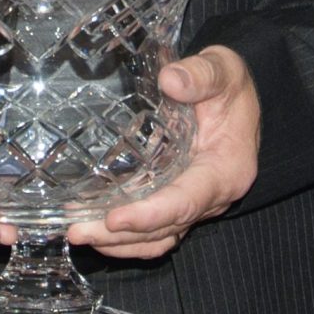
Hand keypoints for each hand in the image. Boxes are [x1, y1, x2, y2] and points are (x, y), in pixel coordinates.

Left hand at [67, 46, 260, 259]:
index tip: (114, 219)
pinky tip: (96, 229)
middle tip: (77, 231)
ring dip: (118, 243)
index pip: (186, 201)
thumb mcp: (224, 70)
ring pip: (158, 237)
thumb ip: (201, 74)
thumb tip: (170, 81)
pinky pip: (155, 232)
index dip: (150, 214)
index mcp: (226, 170)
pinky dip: (127, 238)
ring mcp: (195, 204)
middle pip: (166, 227)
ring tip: (78, 232)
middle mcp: (212, 197)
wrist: (236, 100)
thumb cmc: (230, 86)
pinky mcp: (179, 202)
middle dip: (121, 235)